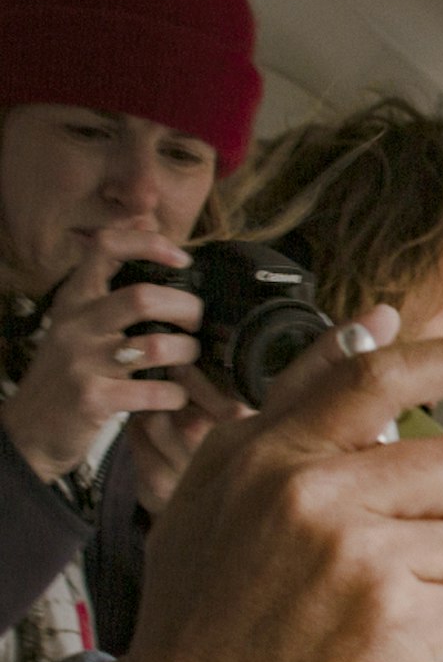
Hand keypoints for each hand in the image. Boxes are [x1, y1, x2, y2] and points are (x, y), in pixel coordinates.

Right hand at [3, 228, 202, 483]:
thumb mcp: (79, 324)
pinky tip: (173, 397)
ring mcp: (82, 362)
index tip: (182, 258)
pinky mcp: (92, 399)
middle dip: (187, 308)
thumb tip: (148, 229)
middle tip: (195, 322)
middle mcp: (75, 325)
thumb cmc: (67, 375)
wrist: (28, 432)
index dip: (150, 243)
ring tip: (188, 361)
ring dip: (188, 354)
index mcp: (74, 301)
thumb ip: (110, 287)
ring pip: (158, 346)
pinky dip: (177, 395)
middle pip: (144, 297)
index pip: (105, 247)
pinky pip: (156, 391)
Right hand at [103, 307, 442, 661]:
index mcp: (267, 457)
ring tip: (380, 610)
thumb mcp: (221, 485)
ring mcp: (353, 557)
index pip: (375, 378)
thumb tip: (372, 326)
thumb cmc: (206, 610)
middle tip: (419, 554)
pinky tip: (388, 651)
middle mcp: (310, 497)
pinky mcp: (390, 619)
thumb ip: (299, 402)